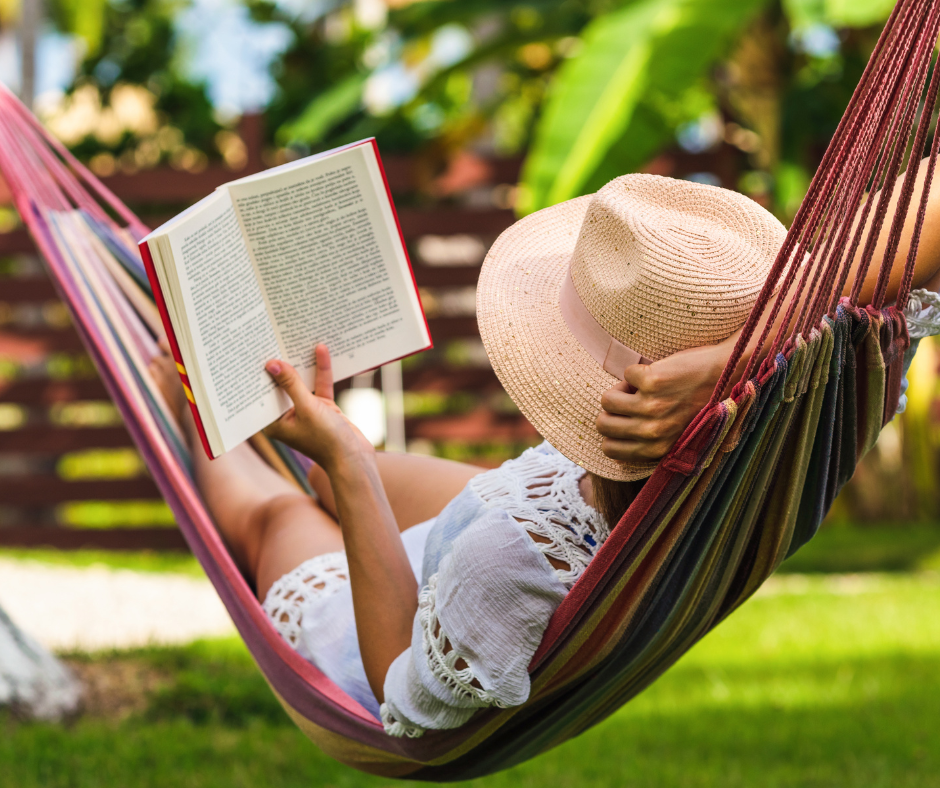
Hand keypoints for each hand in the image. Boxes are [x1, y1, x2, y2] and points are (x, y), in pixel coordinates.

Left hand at [263, 344, 374, 470]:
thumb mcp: (308, 408)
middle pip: (281, 385)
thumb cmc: (326, 440)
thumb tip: (273, 364)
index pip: (262, 394)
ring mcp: (306, 411)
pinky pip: (319, 385)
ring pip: (302, 382)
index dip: (259, 374)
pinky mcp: (323, 408)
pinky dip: (321, 370)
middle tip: (273, 338)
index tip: (254, 351)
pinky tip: (321, 350)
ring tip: (296, 339)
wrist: (355, 459)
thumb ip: (291, 385)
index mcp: (274, 423)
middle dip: (282, 364)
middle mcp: (287, 416)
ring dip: (302, 364)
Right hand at [596, 341, 729, 462]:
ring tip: (643, 386)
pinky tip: (658, 373)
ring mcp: (652, 406)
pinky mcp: (653, 381)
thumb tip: (614, 452)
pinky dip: (639, 371)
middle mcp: (654, 432)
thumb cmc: (706, 406)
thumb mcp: (680, 437)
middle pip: (603, 425)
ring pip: (608, 400)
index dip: (614, 431)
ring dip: (622, 389)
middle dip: (612, 410)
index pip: (610, 450)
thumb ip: (652, 446)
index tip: (627, 419)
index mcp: (658, 450)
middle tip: (631, 400)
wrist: (729, 374)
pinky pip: (627, 374)